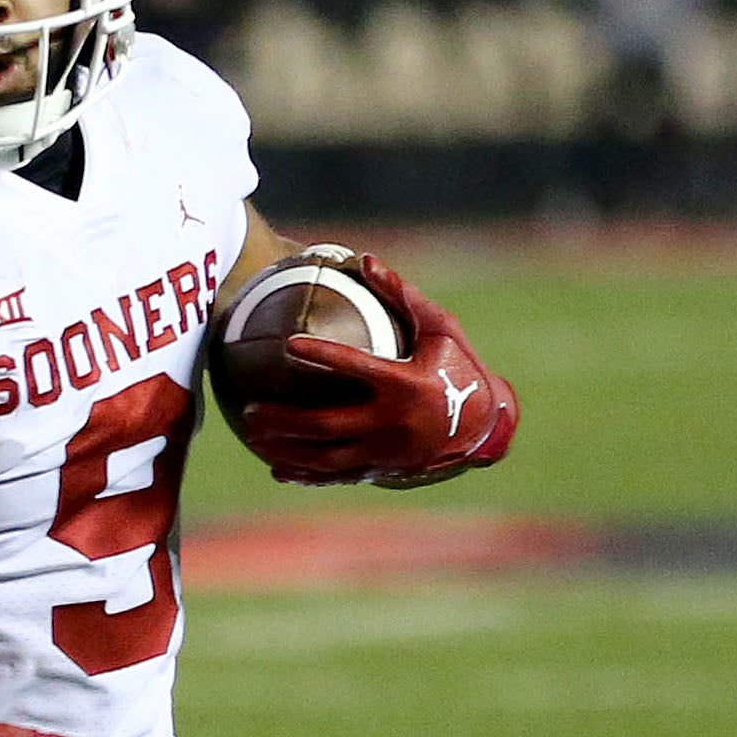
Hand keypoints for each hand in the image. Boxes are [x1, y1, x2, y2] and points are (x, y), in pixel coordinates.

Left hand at [230, 256, 518, 489]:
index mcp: (406, 384)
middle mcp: (393, 423)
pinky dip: (306, 474)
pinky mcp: (385, 470)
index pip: (356, 367)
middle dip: (285, 419)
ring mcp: (387, 452)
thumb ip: (402, 295)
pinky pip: (338, 476)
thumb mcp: (441, 329)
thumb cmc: (460, 367)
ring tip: (253, 435)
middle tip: (251, 408)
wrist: (486, 426)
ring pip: (326, 457)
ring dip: (286, 449)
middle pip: (326, 424)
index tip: (289, 344)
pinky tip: (277, 467)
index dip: (322, 355)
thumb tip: (365, 259)